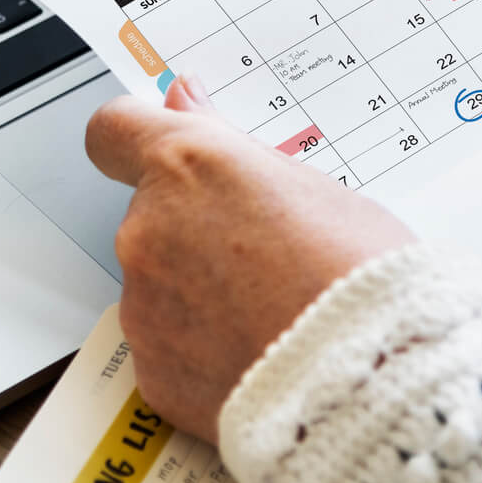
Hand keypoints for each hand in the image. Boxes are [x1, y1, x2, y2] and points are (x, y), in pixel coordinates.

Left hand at [86, 79, 413, 441]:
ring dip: (198, 290)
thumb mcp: (309, 185)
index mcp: (186, 168)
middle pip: (150, 214)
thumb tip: (182, 100)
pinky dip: (199, 347)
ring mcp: (143, 304)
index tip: (163, 153)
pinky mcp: (150, 369)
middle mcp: (148, 230)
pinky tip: (252, 352)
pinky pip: (167, 345)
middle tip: (266, 253)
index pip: (113, 130)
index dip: (136, 139)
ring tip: (268, 310)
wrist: (368, 382)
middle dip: (194, 229)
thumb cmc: (357, 278)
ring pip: (159, 282)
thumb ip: (227, 144)